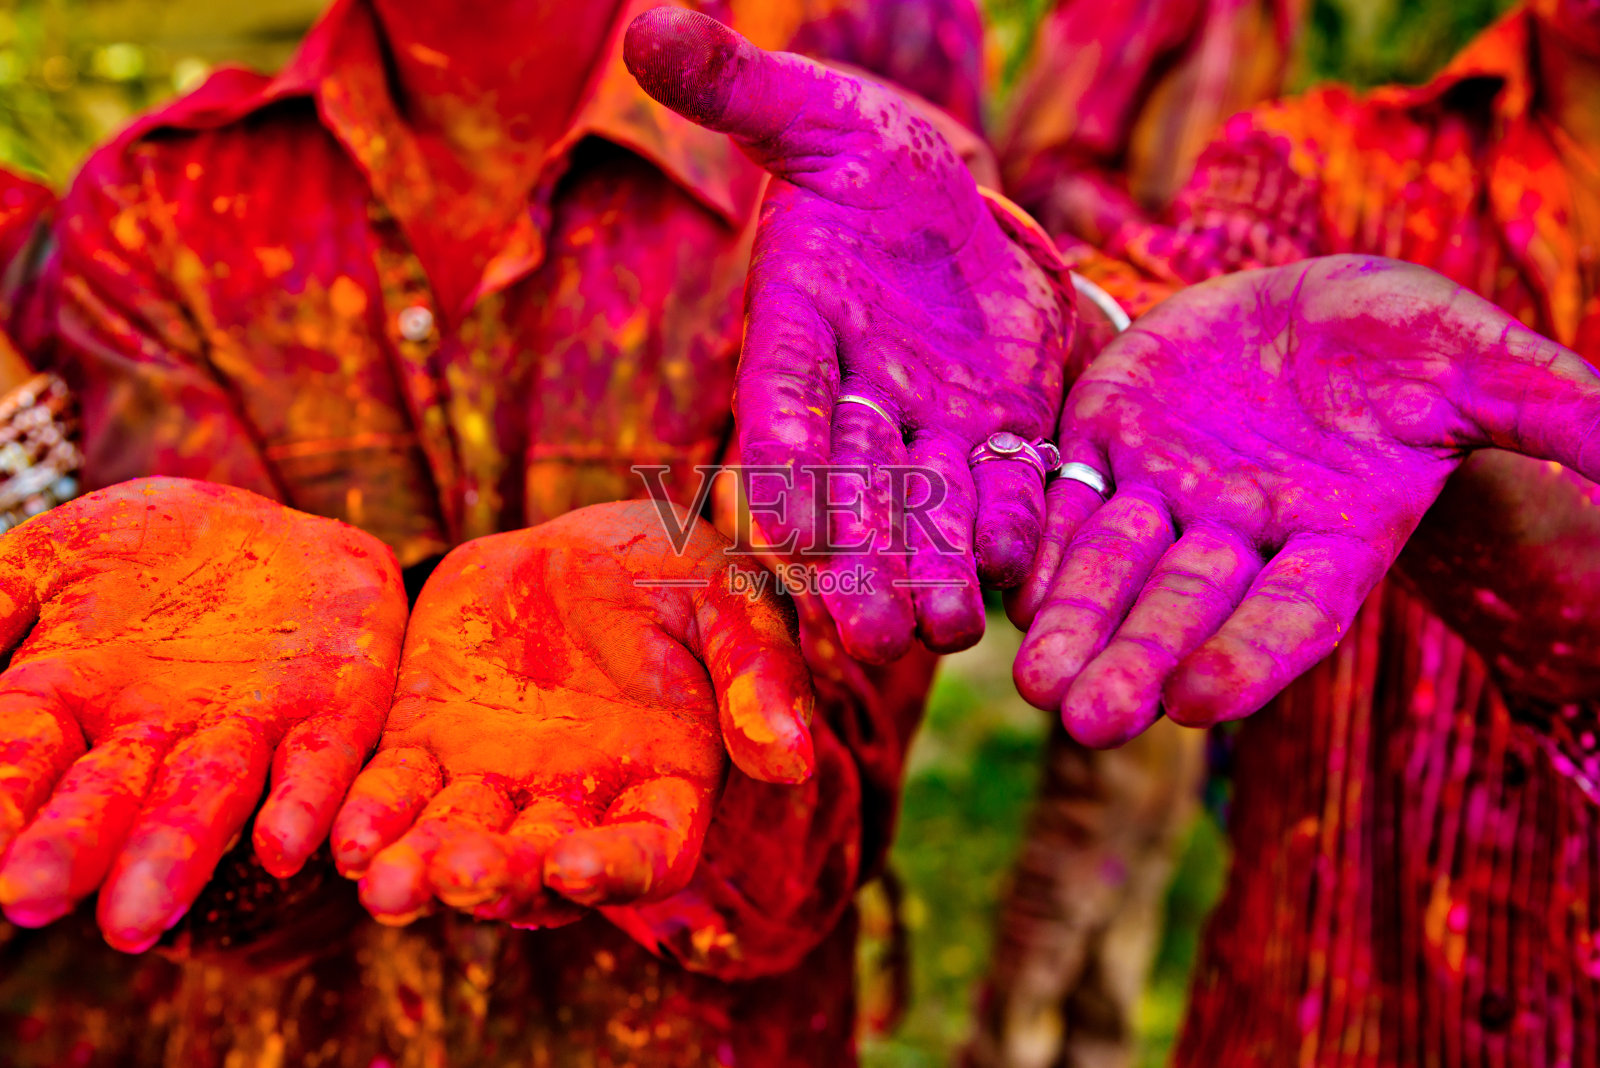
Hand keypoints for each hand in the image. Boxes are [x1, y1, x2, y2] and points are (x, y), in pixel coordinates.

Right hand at [0, 477, 405, 950]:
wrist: (276, 531)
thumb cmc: (148, 553)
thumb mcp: (61, 554)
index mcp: (70, 694)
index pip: (21, 756)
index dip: (1, 799)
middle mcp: (154, 732)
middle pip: (110, 798)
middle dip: (75, 848)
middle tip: (33, 903)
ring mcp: (246, 728)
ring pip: (209, 799)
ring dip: (176, 857)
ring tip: (140, 920)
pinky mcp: (333, 713)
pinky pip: (318, 764)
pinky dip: (302, 807)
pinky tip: (284, 851)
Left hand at [330, 501, 814, 926]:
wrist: (589, 545)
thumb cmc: (681, 573)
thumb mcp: (730, 604)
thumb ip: (757, 679)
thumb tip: (793, 760)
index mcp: (663, 785)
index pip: (646, 853)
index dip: (616, 869)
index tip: (579, 865)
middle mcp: (577, 807)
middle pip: (538, 868)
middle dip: (498, 877)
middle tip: (460, 874)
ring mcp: (496, 784)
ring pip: (456, 846)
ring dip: (420, 871)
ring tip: (384, 880)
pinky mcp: (425, 746)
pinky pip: (391, 794)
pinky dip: (366, 818)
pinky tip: (340, 835)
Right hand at [624, 9, 1074, 661]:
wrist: (945, 199)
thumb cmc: (861, 155)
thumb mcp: (808, 110)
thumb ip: (733, 86)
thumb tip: (645, 19)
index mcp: (794, 331)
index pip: (778, 410)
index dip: (782, 467)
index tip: (782, 527)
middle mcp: (855, 395)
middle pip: (851, 489)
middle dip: (860, 558)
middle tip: (869, 635)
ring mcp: (930, 419)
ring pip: (927, 507)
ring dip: (935, 567)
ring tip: (950, 629)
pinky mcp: (1001, 425)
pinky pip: (1008, 483)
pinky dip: (1015, 524)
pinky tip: (1028, 567)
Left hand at [1010, 256, 1599, 745]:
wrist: (1313, 309)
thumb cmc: (1408, 344)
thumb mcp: (1479, 369)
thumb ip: (1553, 417)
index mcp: (1332, 538)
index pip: (1291, 612)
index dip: (1249, 654)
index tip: (1198, 704)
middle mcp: (1241, 536)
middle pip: (1184, 610)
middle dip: (1137, 663)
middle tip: (1085, 722)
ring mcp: (1167, 496)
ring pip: (1111, 571)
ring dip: (1072, 626)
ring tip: (1031, 684)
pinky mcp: (1106, 449)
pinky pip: (1061, 500)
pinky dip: (1031, 540)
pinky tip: (996, 582)